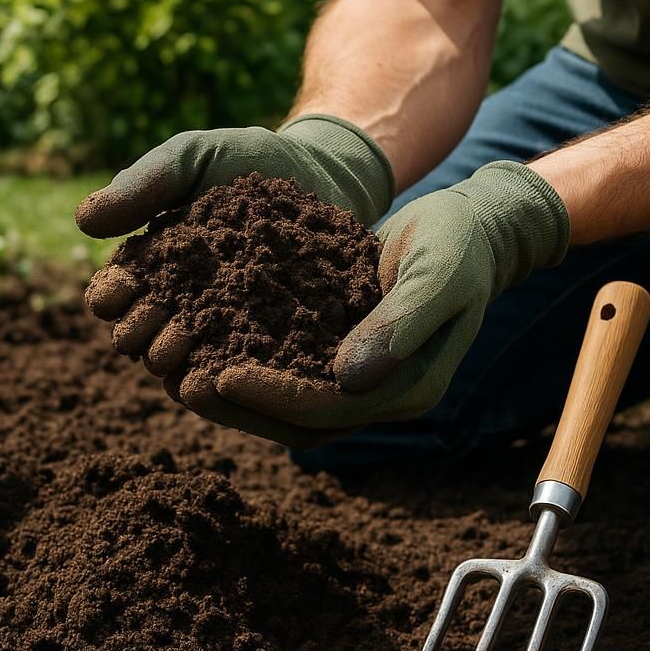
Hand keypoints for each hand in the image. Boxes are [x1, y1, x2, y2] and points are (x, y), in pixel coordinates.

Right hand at [78, 115, 392, 395]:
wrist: (322, 175)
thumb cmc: (247, 162)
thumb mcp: (193, 158)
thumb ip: (144, 182)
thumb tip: (83, 220)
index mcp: (151, 269)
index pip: (113, 295)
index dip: (110, 296)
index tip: (122, 286)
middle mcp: (179, 308)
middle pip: (142, 339)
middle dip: (140, 334)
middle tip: (155, 322)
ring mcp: (222, 333)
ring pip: (185, 368)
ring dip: (178, 364)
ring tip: (185, 352)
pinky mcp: (267, 349)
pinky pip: (239, 376)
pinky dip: (229, 379)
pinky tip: (233, 372)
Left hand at [189, 161, 569, 446]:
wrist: (470, 231)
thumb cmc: (459, 245)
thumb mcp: (439, 274)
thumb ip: (401, 323)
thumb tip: (347, 377)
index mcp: (408, 387)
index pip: (330, 408)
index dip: (273, 397)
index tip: (220, 376)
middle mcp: (379, 393)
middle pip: (298, 420)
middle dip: (239, 406)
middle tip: (181, 383)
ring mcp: (359, 378)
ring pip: (286, 404)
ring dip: (234, 395)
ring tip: (179, 371)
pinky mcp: (338, 353)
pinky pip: (286, 370)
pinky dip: (245, 360)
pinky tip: (203, 341)